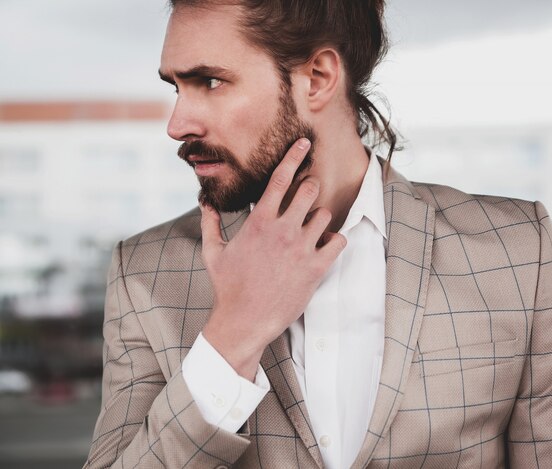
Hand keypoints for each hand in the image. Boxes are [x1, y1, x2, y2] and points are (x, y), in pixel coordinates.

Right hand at [200, 138, 346, 379]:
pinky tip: (324, 246)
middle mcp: (283, 230)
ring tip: (310, 229)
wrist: (244, 321)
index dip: (293, 156)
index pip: (280, 179)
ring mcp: (301, 249)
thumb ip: (210, 223)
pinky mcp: (316, 268)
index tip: (303, 143)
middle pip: (309, 190)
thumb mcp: (213, 253)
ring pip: (324, 215)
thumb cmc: (228, 287)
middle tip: (307, 194)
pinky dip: (334, 241)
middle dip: (309, 188)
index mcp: (259, 222)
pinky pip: (338, 241)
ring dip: (319, 217)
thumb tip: (204, 203)